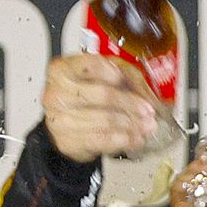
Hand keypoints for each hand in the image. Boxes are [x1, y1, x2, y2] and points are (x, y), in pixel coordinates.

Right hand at [41, 54, 157, 162]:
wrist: (66, 124)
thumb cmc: (85, 95)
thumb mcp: (104, 75)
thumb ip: (126, 77)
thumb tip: (148, 94)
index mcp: (63, 69)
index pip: (90, 66)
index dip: (113, 73)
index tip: (129, 82)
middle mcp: (57, 92)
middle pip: (102, 95)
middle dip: (130, 103)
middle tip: (148, 110)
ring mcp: (60, 118)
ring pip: (105, 119)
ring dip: (131, 124)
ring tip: (147, 125)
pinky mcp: (68, 141)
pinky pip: (102, 140)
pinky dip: (123, 139)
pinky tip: (136, 138)